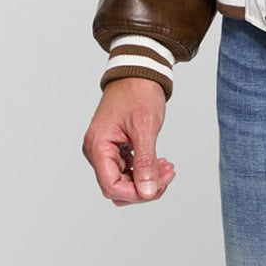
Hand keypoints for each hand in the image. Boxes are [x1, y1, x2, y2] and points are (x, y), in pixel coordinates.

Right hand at [82, 77, 175, 205]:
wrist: (139, 72)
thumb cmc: (139, 93)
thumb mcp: (145, 128)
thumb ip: (145, 162)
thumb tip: (147, 192)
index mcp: (98, 146)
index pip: (111, 186)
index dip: (135, 193)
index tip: (157, 186)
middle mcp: (97, 151)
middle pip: (117, 187)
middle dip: (144, 187)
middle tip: (168, 174)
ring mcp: (105, 150)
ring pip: (124, 180)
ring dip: (146, 179)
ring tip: (167, 167)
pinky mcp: (116, 148)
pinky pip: (127, 169)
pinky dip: (144, 169)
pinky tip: (160, 163)